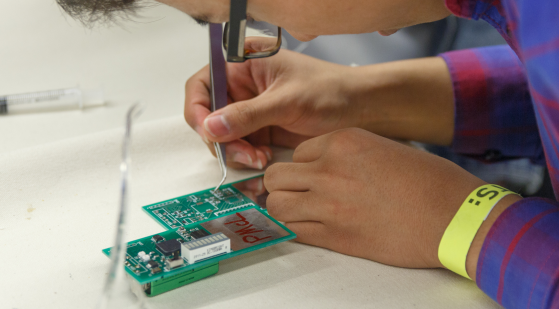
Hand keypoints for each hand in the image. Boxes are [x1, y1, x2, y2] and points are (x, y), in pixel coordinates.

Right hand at [184, 49, 360, 169]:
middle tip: (244, 154)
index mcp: (242, 64)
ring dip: (236, 153)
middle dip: (222, 139)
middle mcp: (240, 87)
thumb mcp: (288, 100)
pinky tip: (264, 161)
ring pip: (222, 137)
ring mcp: (249, 110)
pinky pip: (240, 148)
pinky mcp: (259, 130)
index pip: (202, 86)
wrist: (359, 110)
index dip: (199, 111)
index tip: (210, 133)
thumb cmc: (330, 91)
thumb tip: (212, 126)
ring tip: (260, 159)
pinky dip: (247, 159)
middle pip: (208, 117)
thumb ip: (248, 114)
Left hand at [264, 128, 509, 270]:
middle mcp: (329, 169)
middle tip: (296, 194)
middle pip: (276, 176)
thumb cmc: (431, 182)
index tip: (313, 176)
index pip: (297, 151)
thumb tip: (328, 166)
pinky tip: (309, 229)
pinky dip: (295, 230)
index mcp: (343, 142)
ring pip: (276, 205)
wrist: (454, 216)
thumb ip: (350, 154)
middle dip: (282, 186)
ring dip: (284, 209)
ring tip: (300, 213)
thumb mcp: (385, 148)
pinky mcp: (335, 236)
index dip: (304, 166)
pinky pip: (294, 232)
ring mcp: (329, 204)